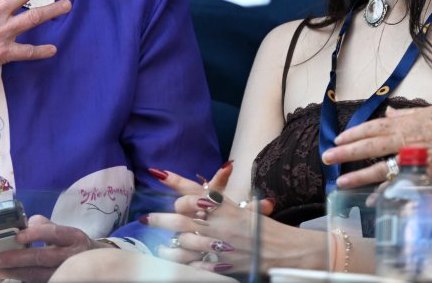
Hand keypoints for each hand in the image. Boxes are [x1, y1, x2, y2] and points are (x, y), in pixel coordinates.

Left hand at [0, 215, 95, 282]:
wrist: (96, 263)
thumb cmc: (76, 245)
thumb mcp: (67, 231)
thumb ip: (47, 226)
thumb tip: (26, 223)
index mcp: (74, 237)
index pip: (54, 233)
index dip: (35, 234)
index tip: (17, 236)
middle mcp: (72, 255)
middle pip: (43, 257)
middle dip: (17, 259)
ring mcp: (66, 272)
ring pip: (38, 274)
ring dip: (16, 272)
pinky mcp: (60, 280)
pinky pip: (38, 280)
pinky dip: (23, 278)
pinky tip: (10, 275)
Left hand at [148, 163, 289, 272]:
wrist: (284, 251)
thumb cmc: (266, 229)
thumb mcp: (248, 208)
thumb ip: (228, 196)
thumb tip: (226, 166)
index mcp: (224, 207)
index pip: (195, 191)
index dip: (176, 182)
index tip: (158, 174)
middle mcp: (218, 225)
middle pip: (181, 218)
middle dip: (160, 218)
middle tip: (146, 218)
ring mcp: (217, 246)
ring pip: (183, 242)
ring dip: (166, 243)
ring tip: (157, 244)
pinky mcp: (219, 264)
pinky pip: (192, 263)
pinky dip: (178, 261)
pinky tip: (169, 258)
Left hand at [322, 105, 431, 186]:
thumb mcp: (431, 112)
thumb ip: (407, 116)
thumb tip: (388, 115)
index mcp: (406, 124)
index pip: (373, 129)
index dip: (353, 134)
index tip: (338, 140)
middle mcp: (406, 141)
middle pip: (369, 147)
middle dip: (346, 153)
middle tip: (327, 158)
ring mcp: (414, 159)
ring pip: (380, 168)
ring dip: (358, 175)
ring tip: (341, 181)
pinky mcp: (424, 175)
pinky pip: (401, 184)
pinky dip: (385, 191)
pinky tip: (372, 198)